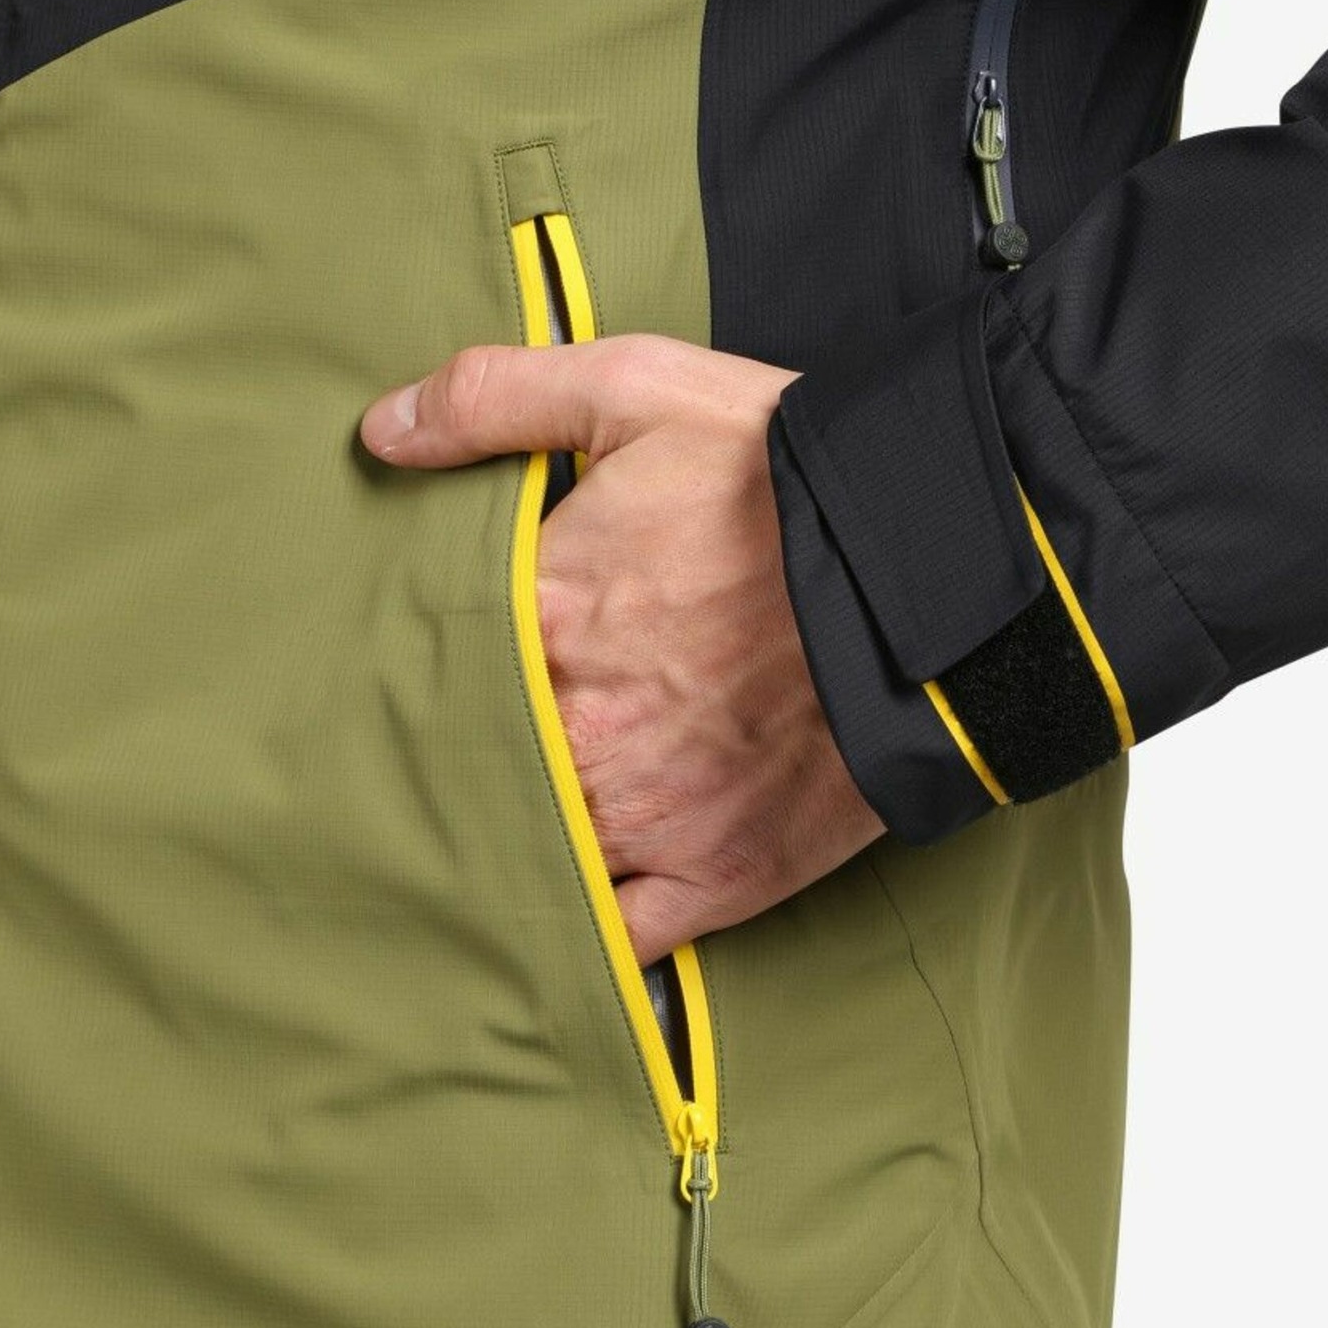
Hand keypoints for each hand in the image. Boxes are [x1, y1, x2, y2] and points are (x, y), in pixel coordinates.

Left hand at [359, 334, 885, 963]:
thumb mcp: (640, 388)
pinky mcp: (719, 874)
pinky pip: (619, 939)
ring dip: (513, 840)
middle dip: (457, 758)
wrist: (944, 571)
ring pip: (533, 852)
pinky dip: (588, 932)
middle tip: (428, 757)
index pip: (430, 660)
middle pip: (470, 765)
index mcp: (544, 614)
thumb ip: (498, 398)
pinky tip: (567, 915)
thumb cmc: (789, 475)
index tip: (415, 663)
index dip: (421, 664)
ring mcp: (647, 814)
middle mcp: (579, 729)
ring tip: (489, 831)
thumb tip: (383, 430)